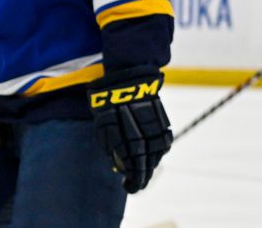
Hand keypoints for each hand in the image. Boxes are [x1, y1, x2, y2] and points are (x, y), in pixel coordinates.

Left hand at [87, 66, 172, 192]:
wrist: (126, 78)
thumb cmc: (107, 103)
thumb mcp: (102, 127)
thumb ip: (110, 147)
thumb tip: (118, 167)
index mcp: (124, 139)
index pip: (133, 168)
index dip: (133, 181)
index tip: (129, 187)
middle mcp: (142, 136)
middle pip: (146, 165)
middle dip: (142, 178)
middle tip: (136, 185)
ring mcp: (155, 130)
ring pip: (156, 156)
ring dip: (150, 166)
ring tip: (143, 173)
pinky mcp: (163, 123)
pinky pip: (163, 144)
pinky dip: (157, 152)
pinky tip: (152, 157)